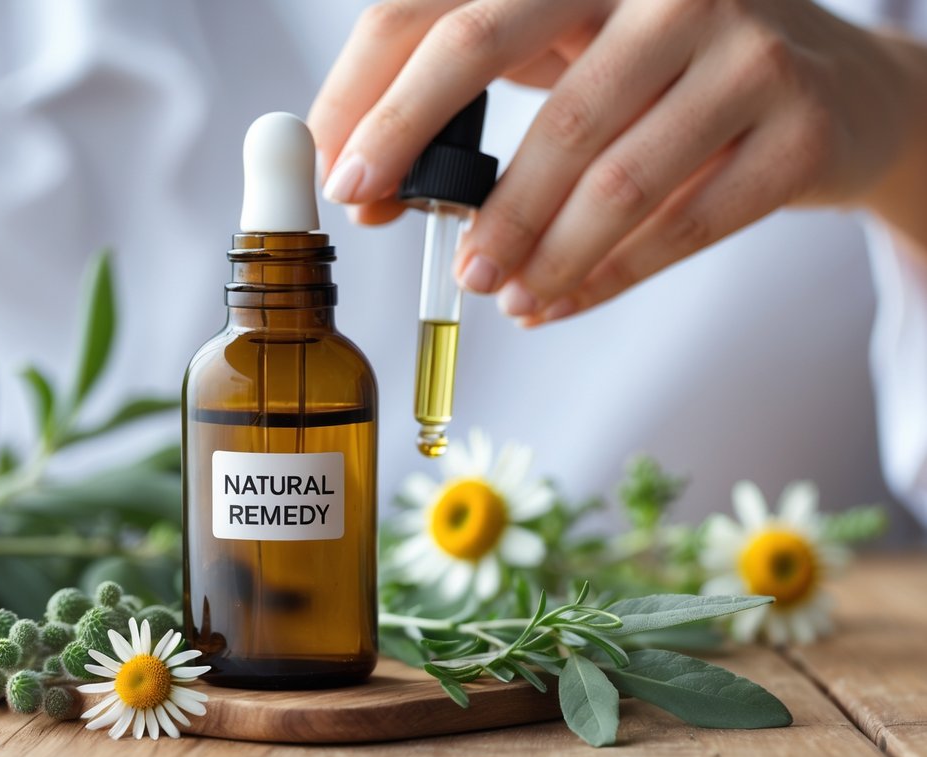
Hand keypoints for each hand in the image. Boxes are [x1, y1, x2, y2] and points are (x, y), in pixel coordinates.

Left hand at [309, 0, 926, 324]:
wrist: (836, 90)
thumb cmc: (668, 75)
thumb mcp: (571, 56)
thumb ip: (473, 104)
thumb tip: (368, 186)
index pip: (441, 5)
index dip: (375, 93)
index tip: (342, 174)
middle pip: (498, 48)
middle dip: (417, 141)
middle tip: (381, 219)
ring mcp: (743, 48)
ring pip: (603, 170)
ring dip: (527, 244)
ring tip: (488, 288)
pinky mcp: (798, 128)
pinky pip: (681, 227)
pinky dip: (605, 279)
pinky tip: (556, 304)